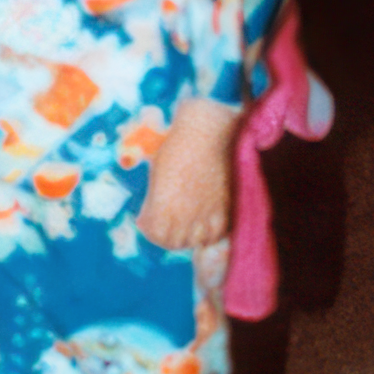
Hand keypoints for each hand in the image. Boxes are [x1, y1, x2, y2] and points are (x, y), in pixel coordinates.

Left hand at [136, 98, 236, 248]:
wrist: (207, 130)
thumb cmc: (176, 145)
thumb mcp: (157, 173)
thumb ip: (155, 198)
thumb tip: (151, 214)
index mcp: (162, 207)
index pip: (156, 235)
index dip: (150, 231)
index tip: (147, 221)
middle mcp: (184, 216)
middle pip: (176, 242)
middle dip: (168, 237)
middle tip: (166, 226)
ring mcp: (207, 214)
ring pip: (198, 241)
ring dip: (190, 236)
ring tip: (186, 226)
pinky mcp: (225, 207)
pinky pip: (218, 232)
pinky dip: (210, 232)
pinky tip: (204, 224)